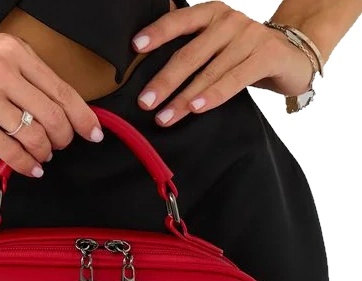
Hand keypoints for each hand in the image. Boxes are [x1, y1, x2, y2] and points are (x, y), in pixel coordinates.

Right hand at [0, 30, 103, 176]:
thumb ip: (20, 76)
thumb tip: (51, 106)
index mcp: (12, 52)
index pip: (61, 89)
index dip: (82, 116)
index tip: (93, 131)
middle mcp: (2, 72)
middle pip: (53, 116)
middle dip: (64, 138)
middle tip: (63, 147)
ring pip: (34, 136)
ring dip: (44, 153)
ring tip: (43, 158)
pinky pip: (10, 152)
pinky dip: (25, 165)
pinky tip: (30, 168)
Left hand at [131, 1, 315, 125]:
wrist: (294, 54)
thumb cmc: (243, 53)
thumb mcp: (215, 44)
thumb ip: (189, 48)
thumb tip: (145, 68)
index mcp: (211, 14)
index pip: (180, 20)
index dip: (157, 32)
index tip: (135, 47)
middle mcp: (229, 21)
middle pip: (189, 54)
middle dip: (164, 81)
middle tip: (145, 102)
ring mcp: (250, 36)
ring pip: (209, 72)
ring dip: (184, 98)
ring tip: (164, 117)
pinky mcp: (267, 55)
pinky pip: (234, 78)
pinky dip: (214, 95)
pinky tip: (197, 107)